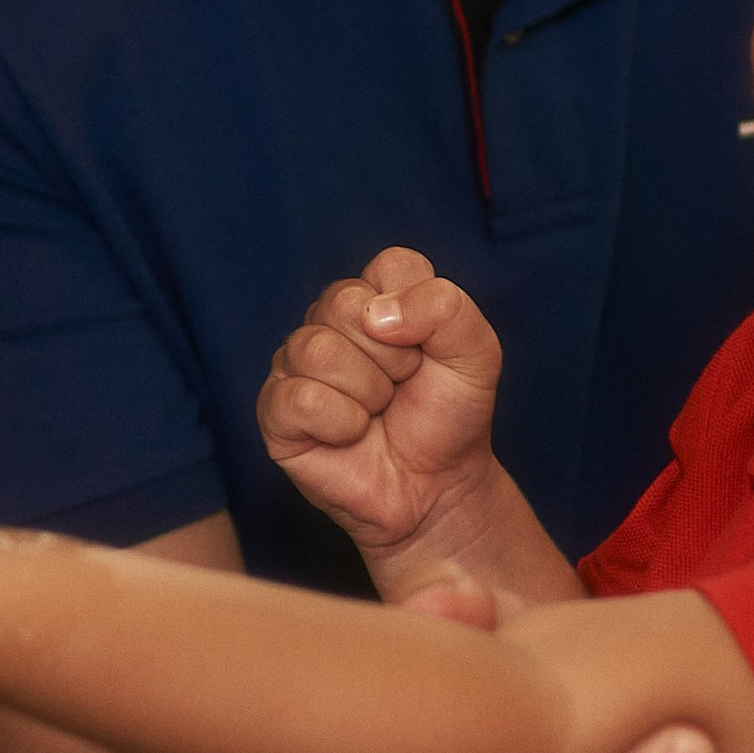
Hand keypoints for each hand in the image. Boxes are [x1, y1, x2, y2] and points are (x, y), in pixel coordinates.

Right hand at [258, 250, 504, 565]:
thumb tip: (374, 314)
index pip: (393, 266)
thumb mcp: (477, 354)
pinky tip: (352, 434)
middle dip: (393, 357)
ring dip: (368, 392)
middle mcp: (329, 320)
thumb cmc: (449, 416)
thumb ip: (446, 309)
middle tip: (402, 387)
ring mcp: (296, 363)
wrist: (437, 487)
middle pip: (345, 303)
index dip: (421, 314)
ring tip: (378, 412)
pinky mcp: (276, 410)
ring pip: (316, 349)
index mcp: (377, 295)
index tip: (429, 352)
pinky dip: (340, 422)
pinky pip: (298, 397)